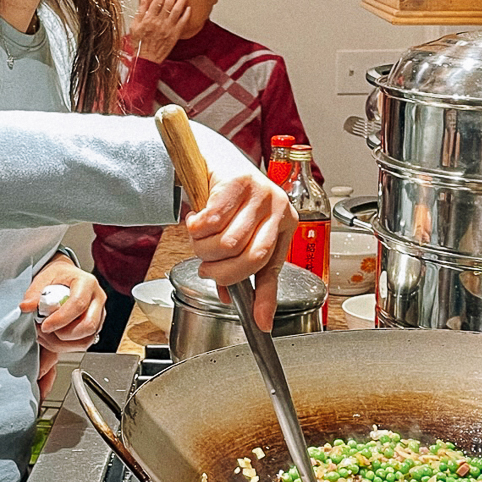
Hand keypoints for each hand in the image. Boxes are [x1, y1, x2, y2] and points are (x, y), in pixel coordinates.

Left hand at [20, 259, 104, 353]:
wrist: (67, 278)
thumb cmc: (59, 276)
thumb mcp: (44, 277)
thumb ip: (34, 293)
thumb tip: (26, 307)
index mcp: (87, 283)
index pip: (78, 304)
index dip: (60, 319)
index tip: (44, 325)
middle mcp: (97, 299)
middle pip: (88, 326)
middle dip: (63, 334)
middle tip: (44, 329)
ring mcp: (99, 315)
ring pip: (86, 340)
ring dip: (62, 343)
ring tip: (45, 334)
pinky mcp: (95, 327)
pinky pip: (83, 344)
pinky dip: (65, 346)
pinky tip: (52, 337)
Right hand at [129, 0, 189, 62]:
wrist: (147, 59)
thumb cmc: (140, 44)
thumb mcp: (134, 26)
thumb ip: (140, 12)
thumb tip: (144, 0)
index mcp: (148, 19)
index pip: (157, 1)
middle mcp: (159, 23)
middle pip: (168, 4)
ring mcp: (168, 29)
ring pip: (176, 11)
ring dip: (181, 1)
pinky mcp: (174, 35)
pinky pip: (182, 22)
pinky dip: (186, 14)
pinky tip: (188, 8)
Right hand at [184, 124, 296, 330]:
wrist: (214, 157)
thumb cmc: (228, 198)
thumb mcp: (240, 232)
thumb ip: (240, 265)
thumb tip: (230, 300)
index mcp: (284, 224)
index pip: (272, 268)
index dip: (265, 298)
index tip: (260, 324)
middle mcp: (278, 208)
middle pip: (249, 259)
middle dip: (220, 271)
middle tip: (206, 266)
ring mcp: (261, 192)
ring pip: (227, 243)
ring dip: (203, 248)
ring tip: (199, 238)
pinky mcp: (239, 179)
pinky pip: (211, 221)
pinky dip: (196, 228)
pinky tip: (196, 220)